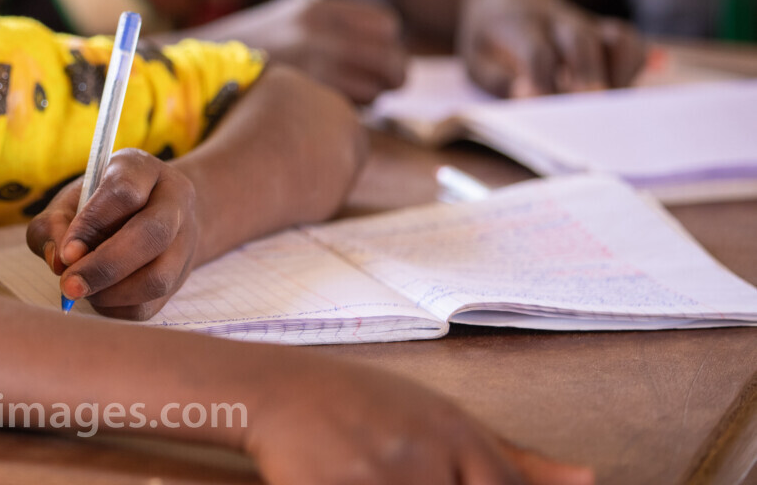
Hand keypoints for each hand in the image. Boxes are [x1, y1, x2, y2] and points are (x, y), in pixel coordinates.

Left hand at [25, 149, 196, 320]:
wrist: (148, 213)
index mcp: (142, 169)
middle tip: (69, 285)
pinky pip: (153, 304)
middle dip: (105, 266)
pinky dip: (118, 308)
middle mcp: (174, 200)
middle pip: (151, 235)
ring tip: (82, 290)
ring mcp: (185, 240)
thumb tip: (58, 261)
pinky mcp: (181, 276)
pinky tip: (99, 297)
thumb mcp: (71, 200)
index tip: (65, 253)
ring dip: (112, 293)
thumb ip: (54, 224)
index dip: (92, 225)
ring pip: (158, 277)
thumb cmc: (99, 205)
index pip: (123, 192)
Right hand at [205, 0, 408, 103]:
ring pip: (376, 90)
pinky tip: (321, 110)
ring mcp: (315, 66)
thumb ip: (335, 27)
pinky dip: (347, 114)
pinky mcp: (308, 97)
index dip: (387, 44)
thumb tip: (387, 48)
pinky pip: (352, 112)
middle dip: (391, 76)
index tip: (376, 56)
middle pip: (391, 59)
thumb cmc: (252, 50)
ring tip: (339, 97)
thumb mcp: (291, 20)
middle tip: (379, 87)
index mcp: (319, 8)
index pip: (387, 25)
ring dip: (368, 99)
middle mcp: (321, 33)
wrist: (202, 71)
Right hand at [244, 352, 594, 484]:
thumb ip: (513, 457)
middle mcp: (424, 453)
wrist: (278, 391)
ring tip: (383, 475)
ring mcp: (380, 477)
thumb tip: (589, 479)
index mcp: (456, 431)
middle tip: (407, 477)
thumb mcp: (439, 416)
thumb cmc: (362, 404)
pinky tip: (359, 481)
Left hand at [459, 0, 643, 96]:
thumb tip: (527, 97)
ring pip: (617, 37)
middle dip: (587, 75)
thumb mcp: (475, 56)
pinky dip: (632, 67)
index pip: (537, 51)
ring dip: (621, 71)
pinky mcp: (604, 32)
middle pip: (580, 40)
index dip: (542, 80)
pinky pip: (630, 43)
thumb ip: (497, 79)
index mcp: (518, 23)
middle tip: (590, 109)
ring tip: (612, 107)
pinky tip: (618, 93)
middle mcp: (557, 19)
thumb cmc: (488, 36)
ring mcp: (585, 23)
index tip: (544, 107)